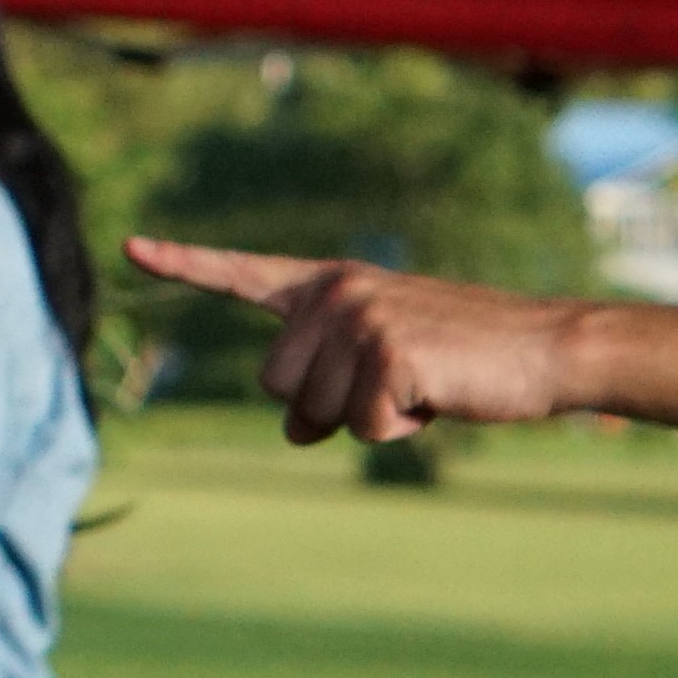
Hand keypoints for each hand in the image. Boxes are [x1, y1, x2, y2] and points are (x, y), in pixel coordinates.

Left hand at [125, 237, 580, 444]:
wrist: (546, 348)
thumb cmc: (463, 357)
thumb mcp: (381, 364)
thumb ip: (325, 384)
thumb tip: (291, 430)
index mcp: (329, 284)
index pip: (241, 273)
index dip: (183, 264)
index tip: (130, 247)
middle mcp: (335, 293)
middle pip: (275, 385)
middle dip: (328, 403)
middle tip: (394, 383)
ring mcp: (361, 319)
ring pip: (313, 412)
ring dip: (366, 418)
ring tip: (421, 384)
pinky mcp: (389, 355)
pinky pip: (361, 428)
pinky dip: (399, 430)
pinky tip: (436, 397)